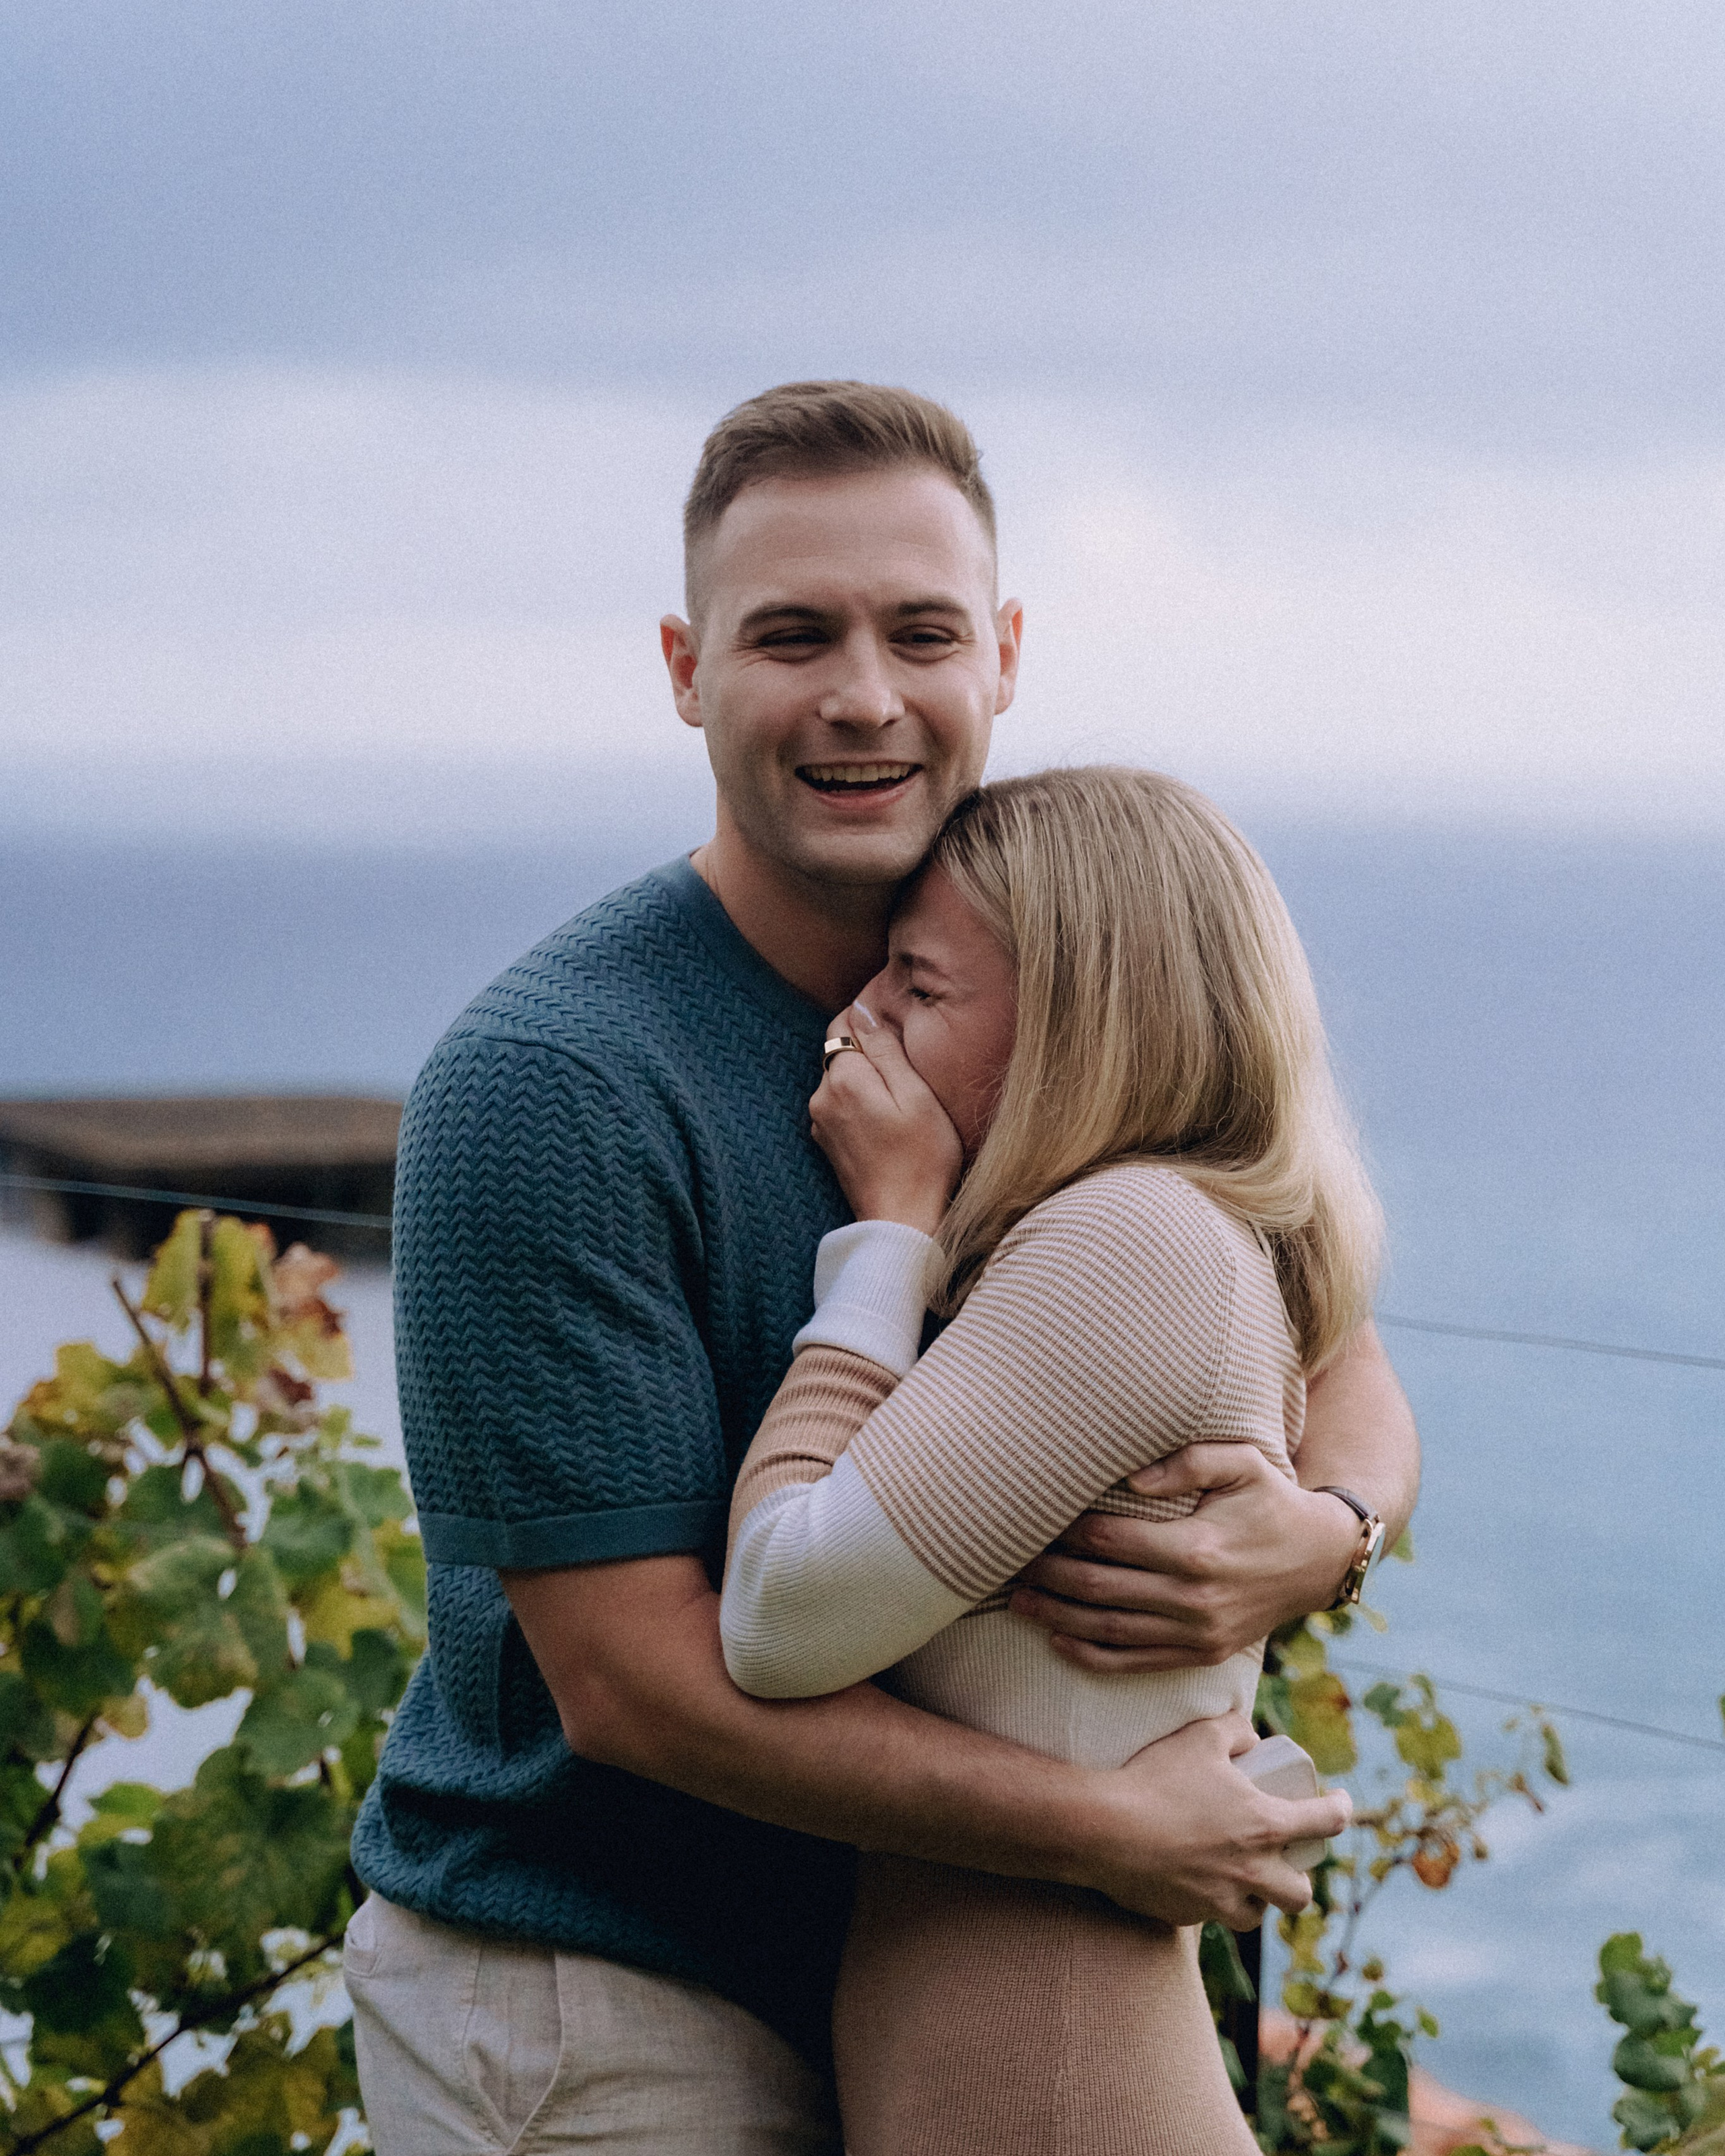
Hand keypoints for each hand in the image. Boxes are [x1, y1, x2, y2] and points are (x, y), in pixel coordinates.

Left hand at [810, 1002, 962, 1234]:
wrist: (903, 1222)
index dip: (870, 1022)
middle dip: (869, 1054)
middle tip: (908, 1074)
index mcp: (843, 1079)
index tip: (898, 1036)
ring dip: (866, 1082)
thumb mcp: (916, 1095)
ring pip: (841, 1081)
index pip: (843, 1024)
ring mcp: (820, 1123)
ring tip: (901, 1103)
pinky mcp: (826, 1144)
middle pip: (840, 1053)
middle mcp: (821, 1097)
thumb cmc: (922, 1159)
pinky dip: (861, 1105)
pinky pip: (841, 1107)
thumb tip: (864, 1011)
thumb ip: (886, 1050)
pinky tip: (888, 1125)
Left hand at [1009, 1444, 1362, 1671]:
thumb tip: (1130, 1479)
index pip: (1109, 1541)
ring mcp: (1196, 1632)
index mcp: (1197, 1548)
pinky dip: (1092, 1656)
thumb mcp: (1243, 1462)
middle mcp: (1193, 1597)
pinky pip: (1135, 1663)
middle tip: (1007, 1559)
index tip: (1032, 1518)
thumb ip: (1188, 1460)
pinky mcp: (1201, 1654)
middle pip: (1097, 1587)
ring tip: (1016, 1600)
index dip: (1064, 1531)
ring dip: (1056, 1616)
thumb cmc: (1272, 1498)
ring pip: (1108, 1630)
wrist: (1320, 1558)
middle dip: (1046, 1574)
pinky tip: (1058, 1640)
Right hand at [1083, 1713, 1351, 1928]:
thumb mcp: (1200, 1736)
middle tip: (1282, 1859)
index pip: (1326, 1823)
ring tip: (1239, 1878)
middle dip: (1298, 1879)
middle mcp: (1251, 1871)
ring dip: (1255, 1898)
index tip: (1339, 1803)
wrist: (1104, 1829)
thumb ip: (1235, 1730)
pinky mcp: (1186, 1917)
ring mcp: (1219, 1900)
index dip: (1340, 1809)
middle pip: (1300, 1893)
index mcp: (1264, 1826)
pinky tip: (1190, 1879)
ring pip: (1256, 1915)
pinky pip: (1208, 1916)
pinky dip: (1208, 1902)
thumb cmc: (1155, 1779)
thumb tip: (1253, 1740)